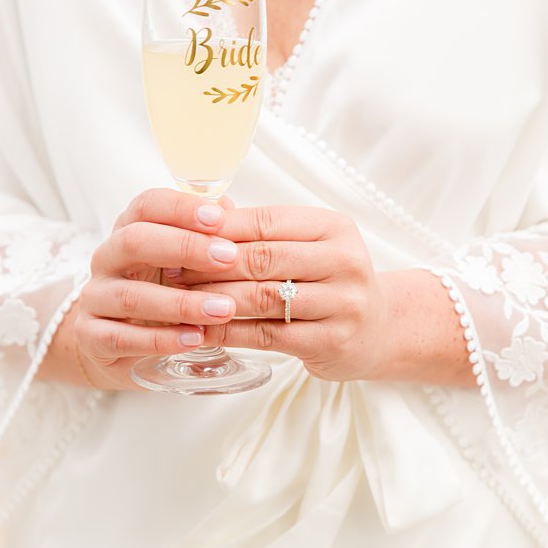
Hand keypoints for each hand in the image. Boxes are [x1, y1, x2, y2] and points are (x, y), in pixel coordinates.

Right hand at [54, 189, 242, 388]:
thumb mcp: (185, 262)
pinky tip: (195, 339)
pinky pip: (121, 338)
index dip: (181, 208)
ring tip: (223, 309)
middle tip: (229, 258)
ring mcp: (95, 298)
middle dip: (184, 247)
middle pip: (133, 241)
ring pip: (130, 296)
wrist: (126, 343)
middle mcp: (107, 260)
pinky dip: (161, 340)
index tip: (219, 219)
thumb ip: (206, 236)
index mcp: (130, 231)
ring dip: (181, 303)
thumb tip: (228, 206)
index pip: (147, 206)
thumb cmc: (165, 292)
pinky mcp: (91, 336)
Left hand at [166, 205, 393, 381]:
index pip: (267, 221)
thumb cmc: (329, 282)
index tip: (178, 234)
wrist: (379, 329)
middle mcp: (346, 261)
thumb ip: (260, 230)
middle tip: (169, 269)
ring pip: (263, 298)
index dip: (219, 228)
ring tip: (178, 299)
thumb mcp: (307, 246)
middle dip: (209, 264)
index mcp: (335, 228)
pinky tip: (202, 330)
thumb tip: (199, 207)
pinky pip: (268, 335)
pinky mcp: (333, 341)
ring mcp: (344, 303)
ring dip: (214, 299)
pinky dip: (229, 332)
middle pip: (263, 258)